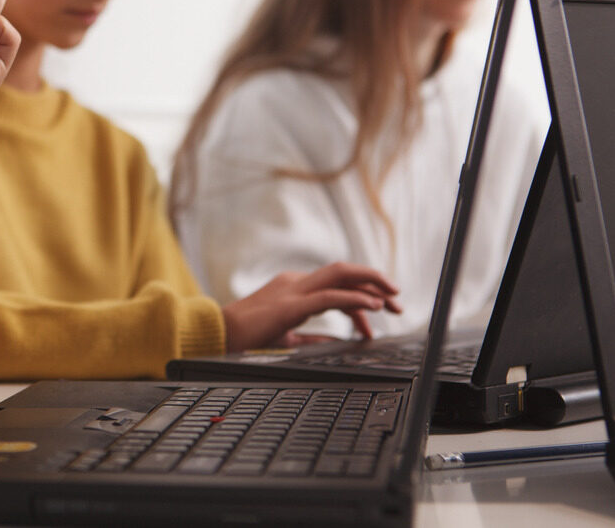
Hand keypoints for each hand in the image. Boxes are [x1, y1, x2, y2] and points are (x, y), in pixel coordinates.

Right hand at [221, 262, 401, 351]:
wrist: (217, 335)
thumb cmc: (245, 337)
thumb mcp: (287, 337)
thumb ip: (313, 336)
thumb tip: (337, 341)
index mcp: (294, 288)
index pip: (336, 285)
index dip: (361, 297)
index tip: (377, 315)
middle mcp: (296, 282)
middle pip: (344, 272)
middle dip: (374, 281)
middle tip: (397, 300)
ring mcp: (294, 290)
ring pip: (341, 275)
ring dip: (371, 283)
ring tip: (392, 297)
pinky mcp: (292, 305)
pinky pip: (330, 297)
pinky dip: (355, 299)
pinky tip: (373, 306)